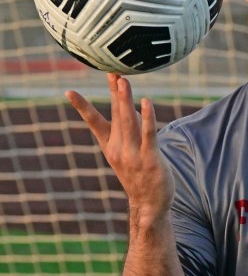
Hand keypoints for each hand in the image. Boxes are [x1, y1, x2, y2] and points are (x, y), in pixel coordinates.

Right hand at [65, 73, 174, 222]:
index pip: (94, 122)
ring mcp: (134, 154)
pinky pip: (148, 134)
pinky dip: (147, 117)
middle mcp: (119, 148)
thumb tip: (135, 106)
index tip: (69, 91)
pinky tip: (147, 101)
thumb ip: (130, 129)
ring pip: (129, 121)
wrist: (149, 205)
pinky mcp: (151, 159)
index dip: (82, 107)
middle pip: (116, 114)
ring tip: (123, 80)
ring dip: (126, 99)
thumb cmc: (139, 176)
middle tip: (112, 71)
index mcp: (110, 146)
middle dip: (114, 92)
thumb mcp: (127, 153)